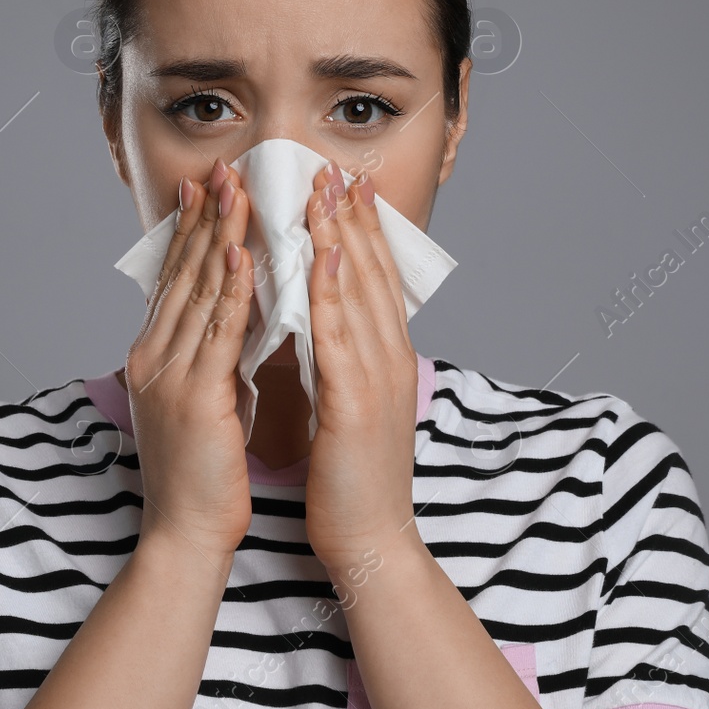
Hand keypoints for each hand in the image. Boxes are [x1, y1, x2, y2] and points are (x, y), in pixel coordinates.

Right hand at [125, 157, 256, 562]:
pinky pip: (216, 331)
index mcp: (155, 357)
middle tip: (225, 166)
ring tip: (238, 189)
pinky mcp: (193, 396)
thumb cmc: (200, 474)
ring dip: (219, 234)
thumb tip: (234, 318)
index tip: (209, 185)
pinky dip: (229, 287)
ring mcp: (168, 374)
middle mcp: (153, 356)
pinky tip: (242, 253)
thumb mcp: (202, 401)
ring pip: (197, 290)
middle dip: (205, 215)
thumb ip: (210, 357)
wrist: (185, 533)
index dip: (193, 229)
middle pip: (181, 272)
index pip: (175, 279)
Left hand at [301, 159, 421, 576]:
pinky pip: (339, 333)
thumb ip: (339, 364)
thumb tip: (319, 328)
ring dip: (340, 236)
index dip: (360, 231)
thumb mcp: (349, 408)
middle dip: (352, 216)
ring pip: (358, 291)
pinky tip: (323, 255)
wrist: (372, 541)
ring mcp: (377, 377)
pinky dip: (331, 289)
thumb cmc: (353, 481)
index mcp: (387, 360)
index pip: (373, 281)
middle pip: (371, 273)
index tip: (345, 187)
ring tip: (324, 189)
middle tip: (335, 166)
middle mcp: (390, 359)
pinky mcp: (356, 401)